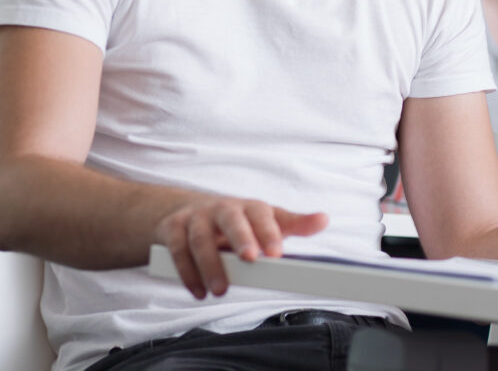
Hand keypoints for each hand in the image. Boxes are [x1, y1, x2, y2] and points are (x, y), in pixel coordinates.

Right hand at [154, 196, 327, 298]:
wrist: (190, 212)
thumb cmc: (238, 222)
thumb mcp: (266, 221)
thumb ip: (294, 223)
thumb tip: (323, 219)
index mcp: (248, 207)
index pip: (260, 213)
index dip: (269, 231)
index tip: (277, 254)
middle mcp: (221, 208)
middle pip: (231, 217)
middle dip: (241, 237)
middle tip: (251, 259)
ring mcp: (196, 217)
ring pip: (201, 237)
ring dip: (210, 264)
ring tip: (220, 290)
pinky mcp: (173, 229)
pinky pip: (177, 250)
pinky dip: (187, 272)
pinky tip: (198, 291)